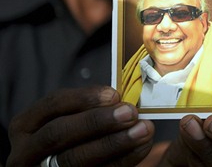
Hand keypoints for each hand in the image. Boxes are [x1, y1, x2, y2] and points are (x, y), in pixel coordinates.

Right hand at [7, 86, 153, 165]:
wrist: (68, 166)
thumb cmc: (73, 137)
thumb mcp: (68, 120)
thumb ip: (90, 109)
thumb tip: (124, 97)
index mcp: (26, 126)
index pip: (52, 105)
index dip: (83, 98)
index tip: (114, 94)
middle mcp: (25, 151)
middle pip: (58, 133)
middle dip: (97, 121)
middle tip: (131, 113)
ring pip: (73, 159)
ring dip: (113, 143)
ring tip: (143, 130)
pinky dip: (121, 160)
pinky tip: (141, 147)